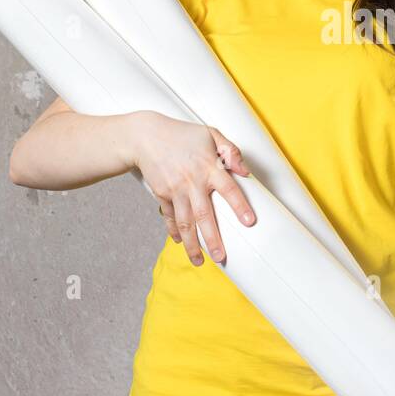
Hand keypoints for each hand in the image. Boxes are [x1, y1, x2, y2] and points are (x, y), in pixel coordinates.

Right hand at [126, 112, 255, 265]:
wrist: (145, 137)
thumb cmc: (182, 135)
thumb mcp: (210, 134)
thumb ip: (231, 150)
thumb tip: (245, 171)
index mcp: (208, 167)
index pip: (229, 189)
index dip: (239, 206)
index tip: (250, 222)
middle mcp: (192, 181)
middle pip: (204, 215)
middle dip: (212, 239)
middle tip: (221, 258)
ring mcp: (175, 190)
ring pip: (185, 222)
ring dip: (192, 244)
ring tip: (199, 261)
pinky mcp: (162, 194)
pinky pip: (170, 217)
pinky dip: (174, 231)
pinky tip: (181, 242)